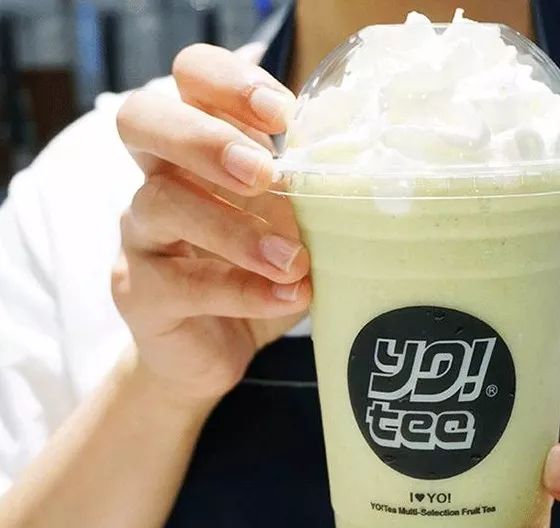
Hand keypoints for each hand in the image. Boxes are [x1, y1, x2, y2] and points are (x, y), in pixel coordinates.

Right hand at [113, 43, 308, 406]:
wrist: (216, 350)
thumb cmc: (259, 268)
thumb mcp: (290, 219)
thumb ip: (304, 183)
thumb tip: (352, 149)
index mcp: (198, 143)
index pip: (190, 76)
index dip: (228, 81)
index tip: (284, 115)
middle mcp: (157, 175)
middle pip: (141, 118)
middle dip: (205, 138)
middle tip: (264, 173)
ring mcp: (140, 233)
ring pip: (163, 203)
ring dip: (237, 230)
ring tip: (294, 260)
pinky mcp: (138, 291)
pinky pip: (181, 283)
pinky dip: (243, 290)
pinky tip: (288, 296)